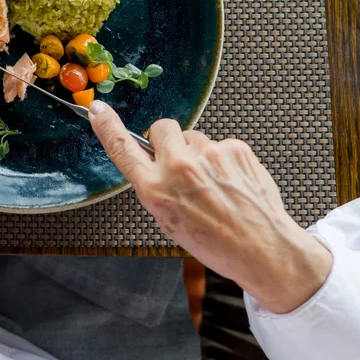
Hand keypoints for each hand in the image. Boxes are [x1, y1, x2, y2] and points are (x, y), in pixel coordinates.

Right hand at [88, 101, 331, 313]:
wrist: (261, 248)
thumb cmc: (215, 243)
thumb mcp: (169, 221)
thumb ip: (158, 187)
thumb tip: (157, 162)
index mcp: (155, 190)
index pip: (123, 149)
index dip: (107, 127)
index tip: (98, 110)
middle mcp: (178, 167)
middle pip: (161, 128)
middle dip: (167, 141)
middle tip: (180, 164)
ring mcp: (209, 153)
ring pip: (194, 137)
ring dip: (199, 153)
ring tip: (215, 185)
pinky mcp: (235, 147)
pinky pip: (220, 145)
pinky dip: (224, 160)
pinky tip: (233, 183)